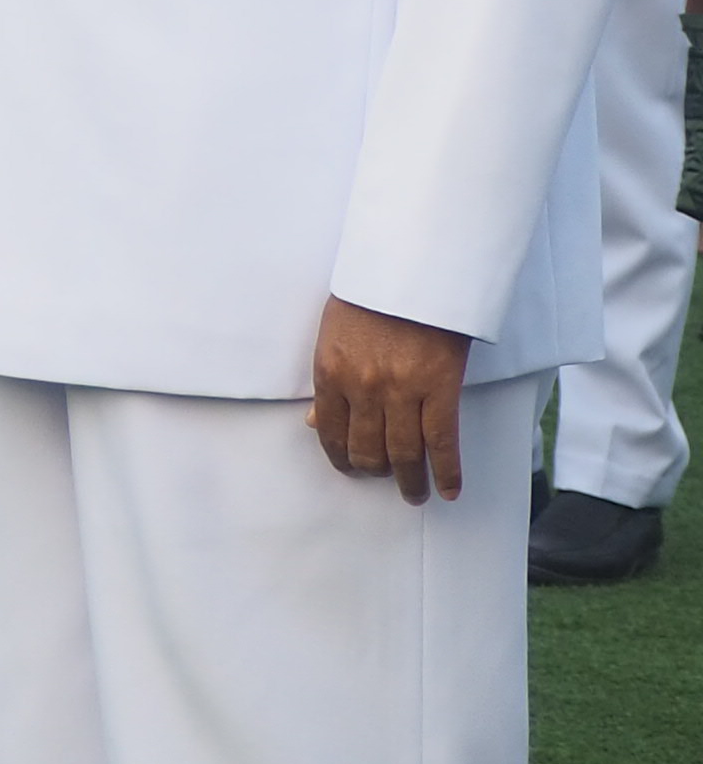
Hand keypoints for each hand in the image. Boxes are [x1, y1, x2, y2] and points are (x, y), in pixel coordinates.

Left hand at [310, 299, 473, 502]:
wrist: (412, 269)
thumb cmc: (370, 296)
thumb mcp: (332, 333)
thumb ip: (328, 381)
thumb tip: (314, 423)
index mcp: (330, 372)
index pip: (330, 431)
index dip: (341, 457)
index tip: (350, 468)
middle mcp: (361, 388)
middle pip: (366, 448)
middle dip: (374, 471)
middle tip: (383, 480)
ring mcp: (400, 391)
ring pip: (403, 452)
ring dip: (408, 480)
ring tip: (414, 494)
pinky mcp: (439, 389)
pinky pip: (442, 442)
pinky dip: (446, 472)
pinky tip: (449, 490)